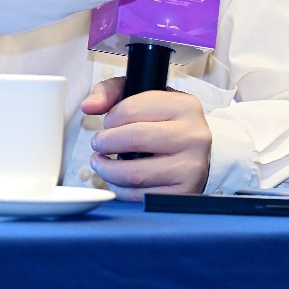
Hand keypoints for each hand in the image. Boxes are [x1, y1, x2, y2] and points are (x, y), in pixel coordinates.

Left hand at [80, 77, 211, 200]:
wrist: (200, 154)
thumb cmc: (167, 124)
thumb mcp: (145, 97)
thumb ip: (112, 92)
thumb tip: (89, 106)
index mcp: (185, 106)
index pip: (132, 108)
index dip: (111, 118)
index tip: (109, 123)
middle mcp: (193, 135)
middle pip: (134, 139)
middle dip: (105, 143)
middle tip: (98, 144)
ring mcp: (190, 167)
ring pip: (134, 173)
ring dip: (107, 169)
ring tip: (101, 162)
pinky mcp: (183, 192)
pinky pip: (141, 196)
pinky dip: (120, 190)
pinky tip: (117, 180)